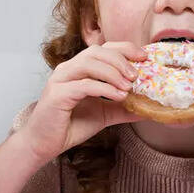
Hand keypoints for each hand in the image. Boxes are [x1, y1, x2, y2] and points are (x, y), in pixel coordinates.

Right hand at [17, 42, 146, 163]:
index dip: (124, 49)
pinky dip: (104, 88)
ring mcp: (60, 80)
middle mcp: (68, 69)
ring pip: (89, 63)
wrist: (44, 144)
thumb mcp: (104, 114)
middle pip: (96, 51)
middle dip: (120, 60)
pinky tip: (118, 97)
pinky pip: (84, 85)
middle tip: (137, 76)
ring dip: (113, 72)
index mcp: (78, 68)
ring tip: (128, 87)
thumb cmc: (70, 126)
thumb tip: (149, 108)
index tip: (144, 57)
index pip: (103, 48)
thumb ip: (123, 108)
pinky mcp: (57, 94)